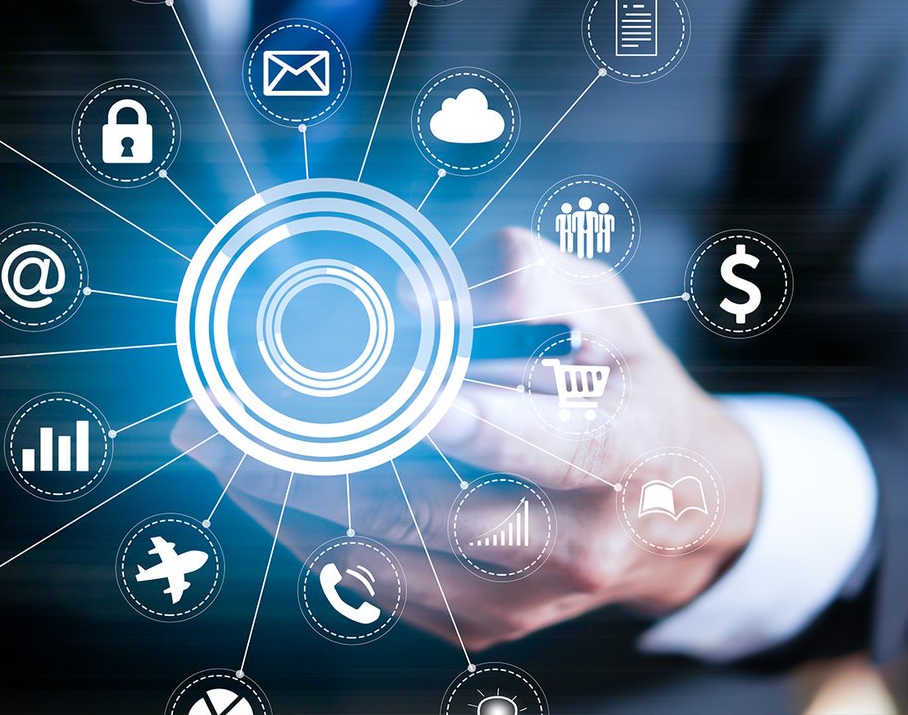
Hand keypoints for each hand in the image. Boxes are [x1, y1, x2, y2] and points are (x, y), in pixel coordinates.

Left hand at [172, 228, 760, 650]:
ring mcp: (536, 594)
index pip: (521, 436)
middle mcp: (583, 535)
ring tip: (219, 450)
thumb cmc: (628, 382)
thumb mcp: (601, 306)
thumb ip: (518, 282)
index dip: (439, 415)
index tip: (350, 386)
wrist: (688, 508)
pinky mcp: (496, 624)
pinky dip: (314, 541)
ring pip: (388, 556)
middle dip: (308, 459)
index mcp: (621, 442)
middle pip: (427, 507)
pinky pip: (385, 591)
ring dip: (288, 504)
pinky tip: (268, 494)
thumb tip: (408, 299)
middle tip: (220, 419)